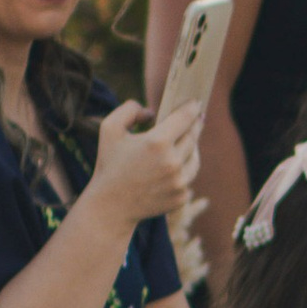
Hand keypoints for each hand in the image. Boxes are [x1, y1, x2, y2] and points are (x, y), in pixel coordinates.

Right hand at [85, 97, 202, 230]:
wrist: (111, 205)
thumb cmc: (109, 163)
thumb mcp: (109, 128)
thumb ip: (129, 110)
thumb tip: (152, 112)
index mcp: (157, 143)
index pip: (184, 119)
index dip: (192, 108)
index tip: (196, 102)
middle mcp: (173, 162)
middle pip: (192, 138)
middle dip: (195, 126)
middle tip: (197, 118)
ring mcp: (180, 181)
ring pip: (195, 158)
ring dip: (193, 147)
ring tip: (189, 139)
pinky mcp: (182, 196)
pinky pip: (190, 176)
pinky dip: (186, 168)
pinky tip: (181, 161)